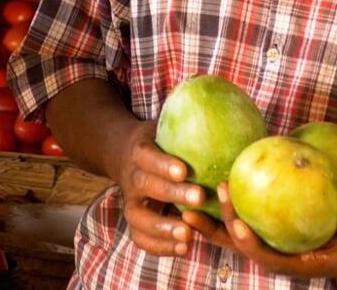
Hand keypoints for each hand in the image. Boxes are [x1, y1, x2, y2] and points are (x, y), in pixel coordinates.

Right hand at [114, 120, 207, 257]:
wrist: (123, 154)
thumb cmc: (158, 139)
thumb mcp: (165, 123)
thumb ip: (186, 114)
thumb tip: (214, 87)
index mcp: (138, 151)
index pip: (147, 156)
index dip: (163, 164)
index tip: (184, 170)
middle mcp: (131, 178)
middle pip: (146, 187)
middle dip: (172, 194)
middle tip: (199, 198)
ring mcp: (131, 201)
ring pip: (139, 218)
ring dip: (163, 228)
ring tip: (188, 236)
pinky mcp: (136, 220)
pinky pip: (141, 238)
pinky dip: (159, 246)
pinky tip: (183, 249)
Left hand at [180, 182, 336, 279]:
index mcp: (296, 264)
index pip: (267, 258)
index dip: (250, 245)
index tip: (238, 226)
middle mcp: (278, 256)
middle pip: (239, 247)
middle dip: (215, 230)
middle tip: (196, 205)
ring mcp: (272, 246)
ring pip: (234, 236)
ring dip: (210, 221)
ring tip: (185, 202)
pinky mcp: (270, 233)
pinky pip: (246, 220)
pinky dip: (228, 208)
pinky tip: (212, 186)